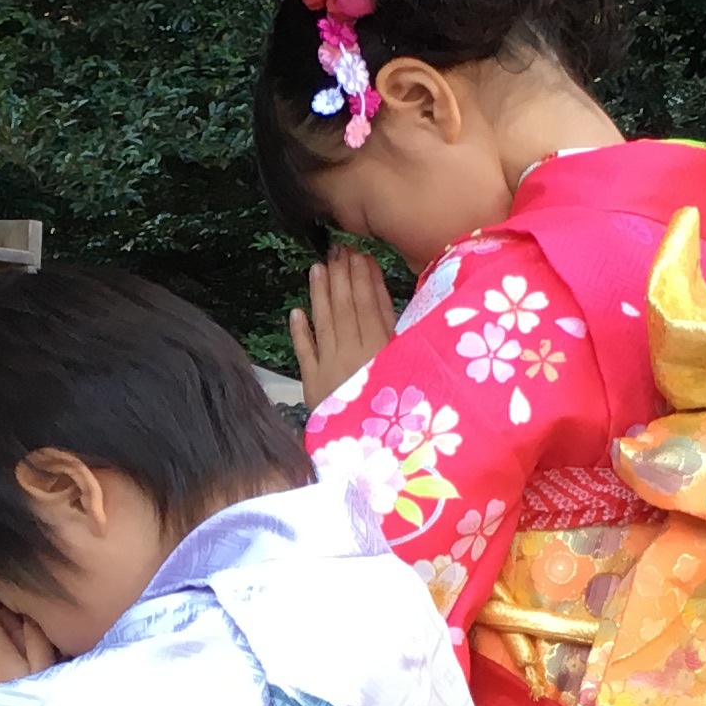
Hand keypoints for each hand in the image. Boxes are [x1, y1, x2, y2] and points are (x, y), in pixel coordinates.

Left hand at [289, 246, 397, 407]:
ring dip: (320, 294)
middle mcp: (355, 355)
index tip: (359, 254)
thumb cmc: (399, 412)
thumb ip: (395, 334)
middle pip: (345, 308)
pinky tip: (297, 312)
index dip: (363, 277)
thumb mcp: (408, 369)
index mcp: (383, 350)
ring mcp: (331, 368)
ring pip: (324, 323)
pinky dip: (300, 332)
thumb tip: (385, 301)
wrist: (372, 455)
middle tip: (336, 249)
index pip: (369, 304)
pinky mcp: (314, 385)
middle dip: (341, 276)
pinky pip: (305, 353)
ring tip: (316, 269)